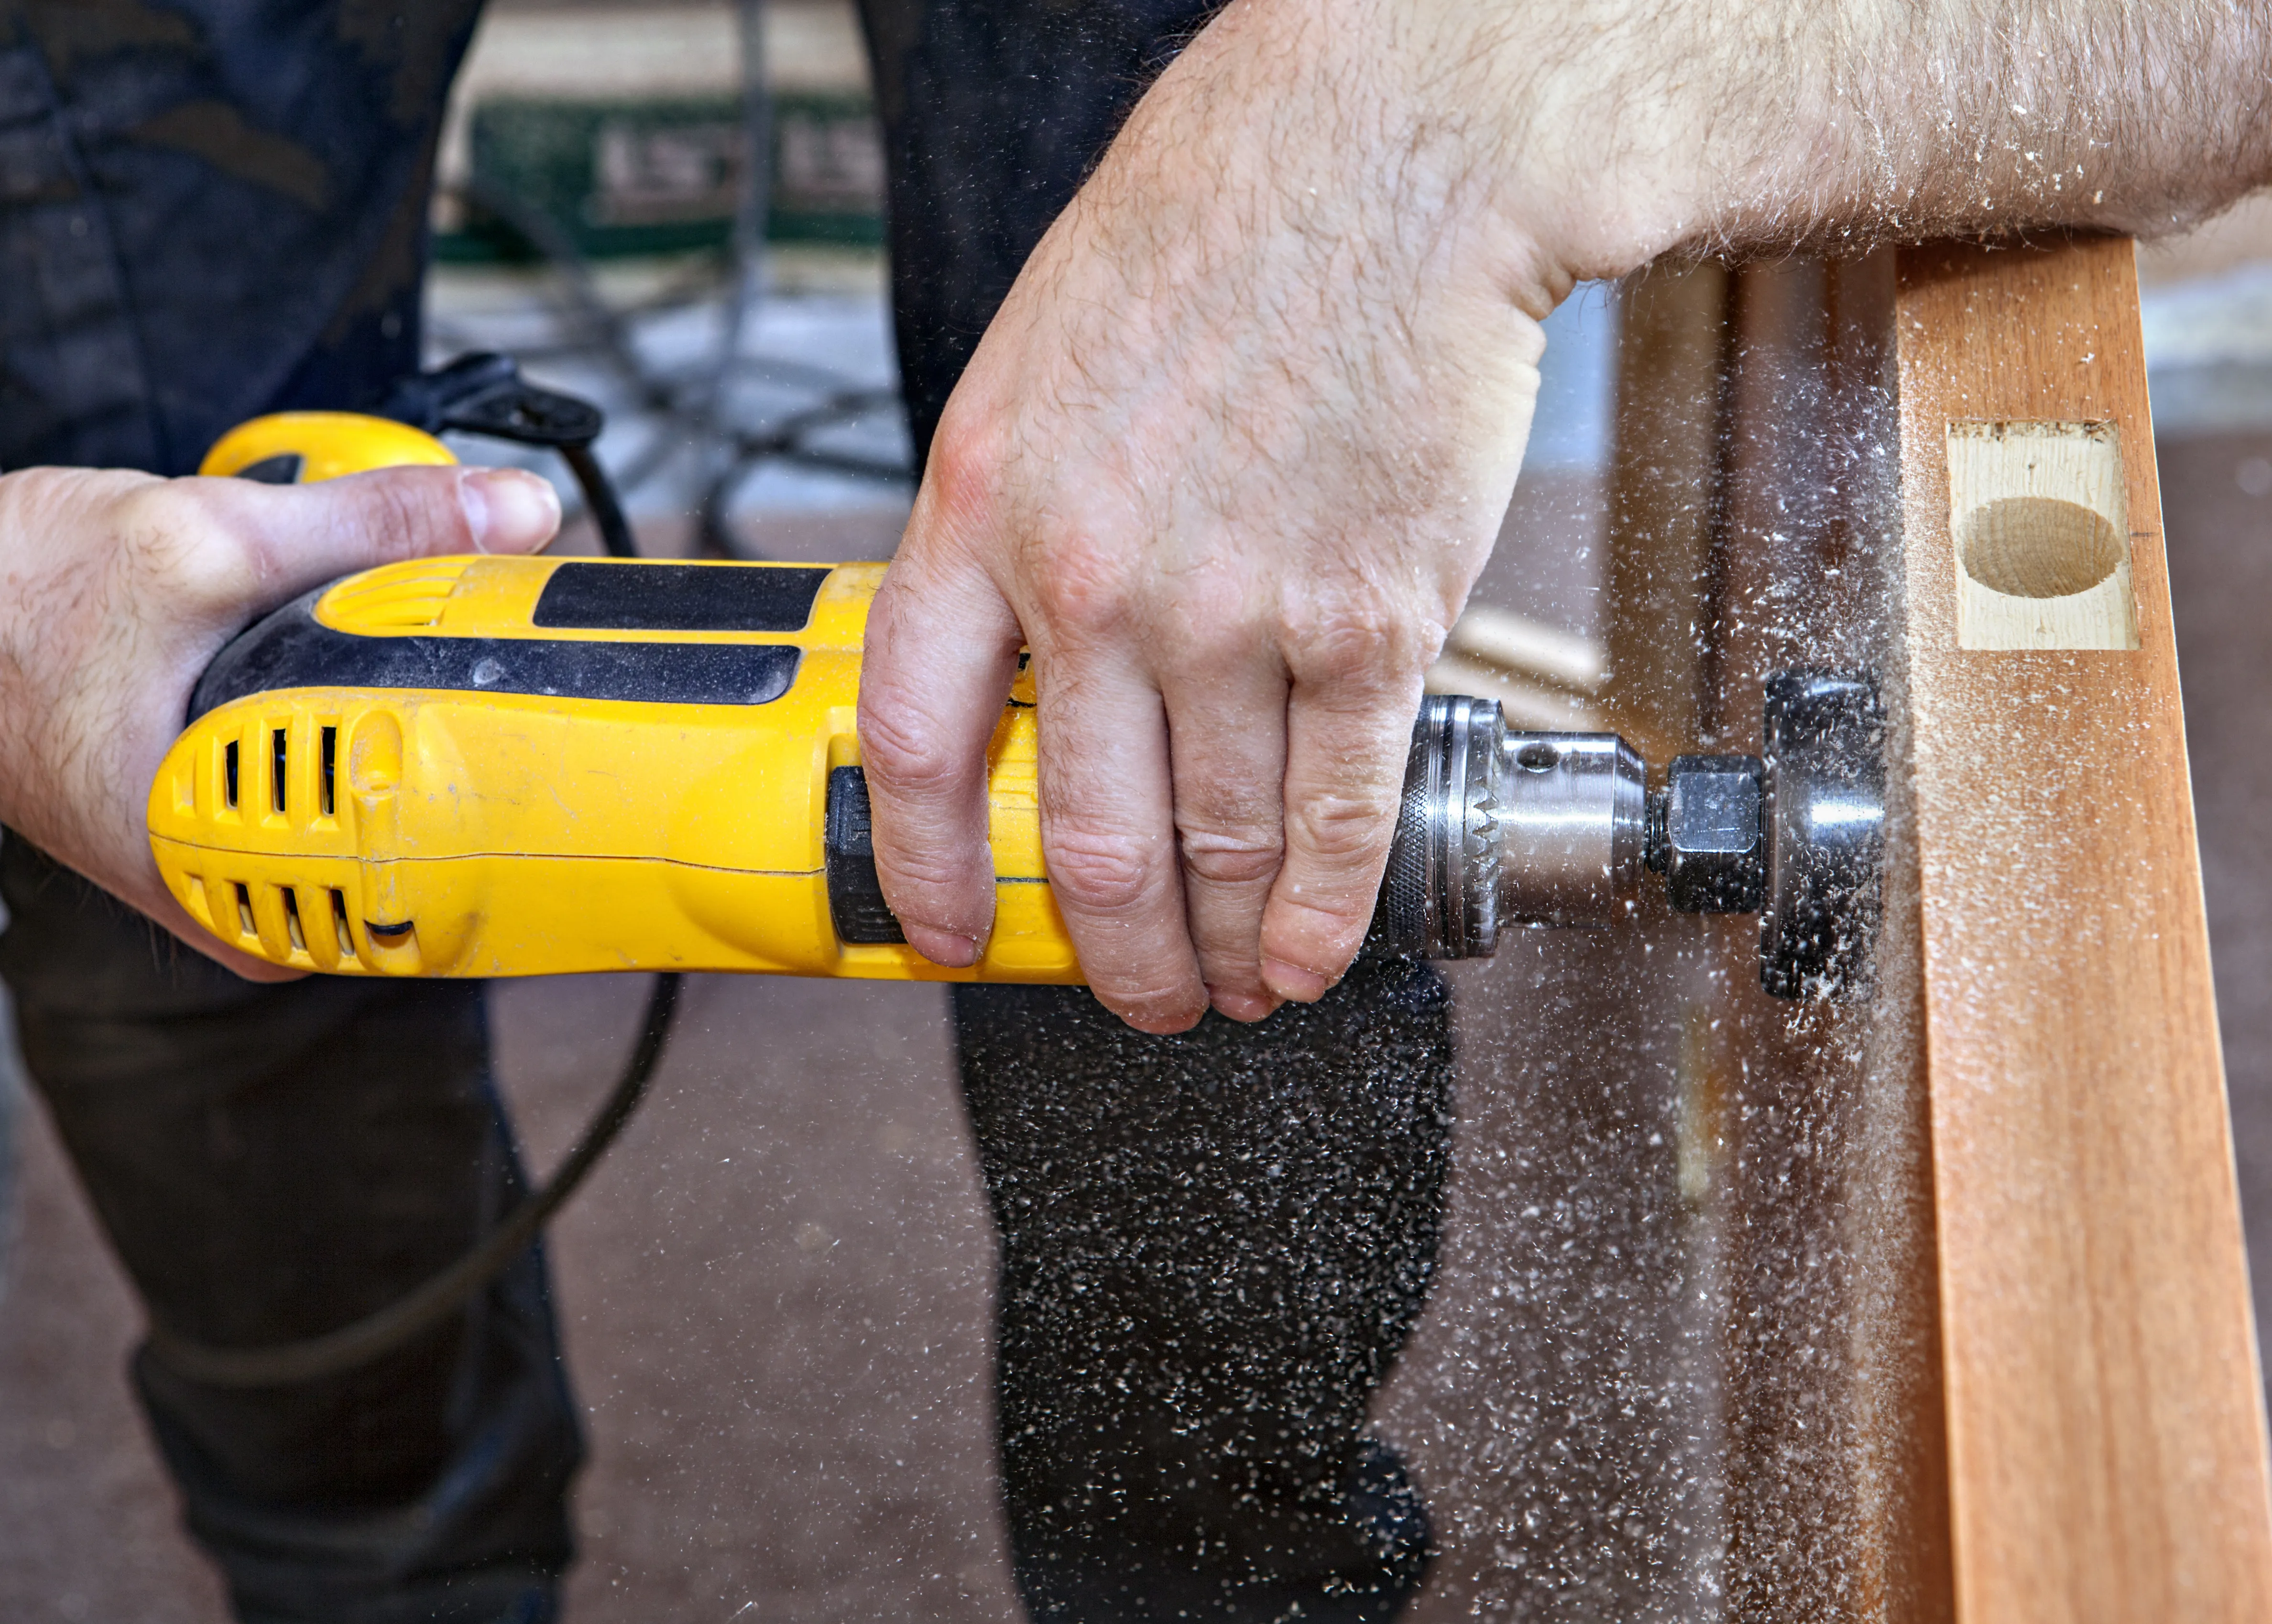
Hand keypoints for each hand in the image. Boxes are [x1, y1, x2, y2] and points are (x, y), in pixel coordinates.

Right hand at [0, 463, 559, 977]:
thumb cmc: (26, 598)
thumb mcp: (210, 538)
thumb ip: (371, 524)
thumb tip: (515, 513)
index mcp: (215, 864)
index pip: (417, 840)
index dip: (488, 752)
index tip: (531, 686)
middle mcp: (227, 890)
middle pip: (402, 808)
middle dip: (440, 712)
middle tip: (442, 625)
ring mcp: (227, 862)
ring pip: (369, 786)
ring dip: (395, 704)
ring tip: (378, 630)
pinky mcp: (227, 819)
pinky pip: (326, 768)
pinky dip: (349, 705)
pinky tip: (339, 655)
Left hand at [858, 0, 1560, 1031]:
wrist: (1389, 156)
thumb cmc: (1215, 230)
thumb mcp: (1038, 364)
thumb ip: (1011, 520)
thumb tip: (1018, 657)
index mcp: (987, 505)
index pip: (919, 743)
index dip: (926, 868)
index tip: (945, 928)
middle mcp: (1097, 578)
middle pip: (1084, 838)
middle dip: (1108, 952)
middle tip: (1132, 991)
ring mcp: (1236, 611)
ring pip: (1213, 851)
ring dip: (1219, 949)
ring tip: (1229, 986)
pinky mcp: (1370, 622)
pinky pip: (1336, 816)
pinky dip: (1323, 913)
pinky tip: (1310, 954)